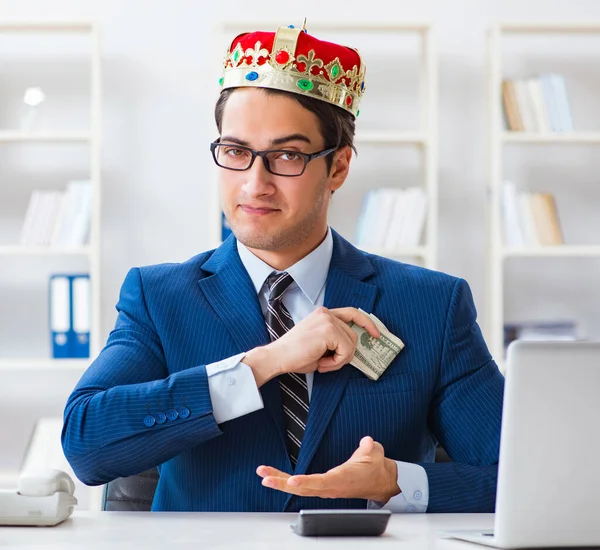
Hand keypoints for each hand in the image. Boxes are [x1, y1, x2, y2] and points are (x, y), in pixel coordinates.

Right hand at [245, 307, 379, 386]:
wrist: (277, 357)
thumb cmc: (295, 354)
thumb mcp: (320, 344)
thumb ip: (335, 341)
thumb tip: (353, 350)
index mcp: (324, 314)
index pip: (352, 313)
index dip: (367, 323)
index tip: (376, 334)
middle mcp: (327, 313)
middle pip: (353, 335)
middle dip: (346, 353)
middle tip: (329, 363)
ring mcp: (328, 320)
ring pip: (351, 344)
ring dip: (340, 360)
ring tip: (323, 363)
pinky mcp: (328, 331)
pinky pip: (346, 351)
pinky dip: (337, 362)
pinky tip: (322, 364)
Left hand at [256, 436, 400, 502]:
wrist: (379, 480)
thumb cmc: (374, 466)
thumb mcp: (375, 453)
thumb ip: (369, 448)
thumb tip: (366, 442)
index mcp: (343, 478)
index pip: (322, 482)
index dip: (307, 482)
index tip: (292, 481)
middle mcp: (331, 486)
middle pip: (303, 487)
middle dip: (283, 483)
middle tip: (265, 477)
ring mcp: (325, 488)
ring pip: (300, 487)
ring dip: (280, 481)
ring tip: (263, 475)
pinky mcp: (322, 486)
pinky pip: (302, 485)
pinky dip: (286, 481)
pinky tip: (274, 477)